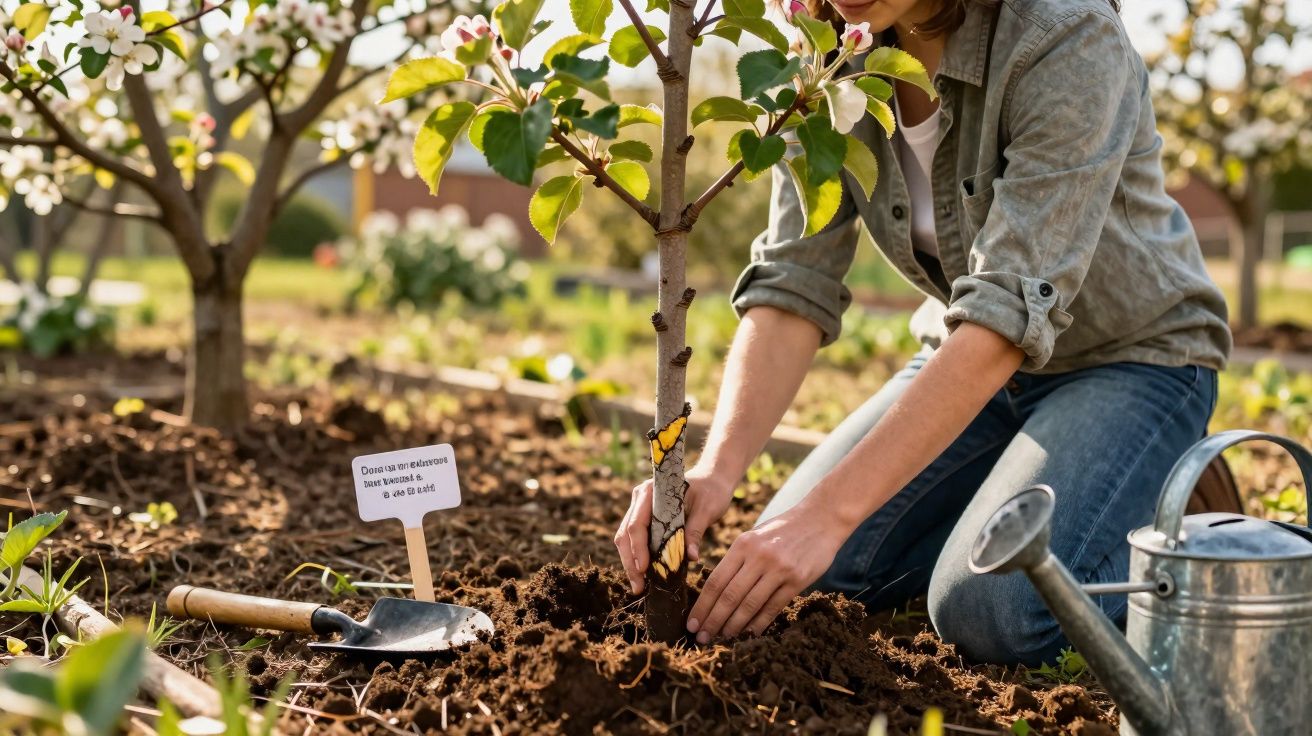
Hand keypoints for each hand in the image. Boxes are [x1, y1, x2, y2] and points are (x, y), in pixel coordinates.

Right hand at [614, 465, 734, 593]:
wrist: (712, 479)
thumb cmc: (711, 491)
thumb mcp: (707, 509)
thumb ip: (695, 531)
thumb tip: (691, 557)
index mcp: (651, 491)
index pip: (637, 523)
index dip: (638, 548)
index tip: (644, 569)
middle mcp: (640, 499)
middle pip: (626, 534)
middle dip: (630, 562)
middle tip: (638, 587)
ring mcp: (639, 508)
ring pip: (626, 539)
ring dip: (630, 563)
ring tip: (639, 586)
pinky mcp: (645, 519)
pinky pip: (635, 540)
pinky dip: (637, 557)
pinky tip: (644, 575)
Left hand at [686, 501, 844, 642]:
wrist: (821, 519)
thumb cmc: (783, 530)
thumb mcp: (755, 536)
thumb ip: (738, 560)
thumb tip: (717, 592)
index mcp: (743, 544)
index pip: (715, 581)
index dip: (702, 606)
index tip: (691, 623)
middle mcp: (758, 557)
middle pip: (729, 596)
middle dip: (712, 621)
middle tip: (701, 638)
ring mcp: (779, 569)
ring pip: (750, 605)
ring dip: (733, 626)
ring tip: (723, 639)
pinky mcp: (797, 580)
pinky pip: (773, 607)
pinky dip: (759, 623)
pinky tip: (749, 634)